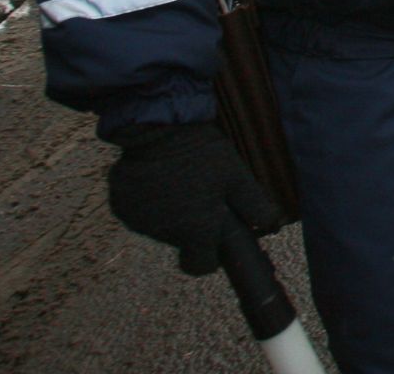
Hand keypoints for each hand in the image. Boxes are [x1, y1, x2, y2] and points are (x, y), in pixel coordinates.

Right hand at [108, 122, 283, 275]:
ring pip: (159, 228)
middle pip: (180, 243)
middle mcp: (163, 233)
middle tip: (199, 196)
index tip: (214, 237)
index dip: (210, 256)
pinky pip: (138, 213)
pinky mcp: (120, 206)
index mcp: (195, 230)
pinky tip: (158, 178)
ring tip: (179, 182)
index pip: (200, 266)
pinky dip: (148, 202)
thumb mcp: (236, 176)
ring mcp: (138, 221)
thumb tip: (274, 226)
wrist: (158, 127)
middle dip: (191, 227)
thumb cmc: (203, 153)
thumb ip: (255, 206)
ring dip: (169, 214)